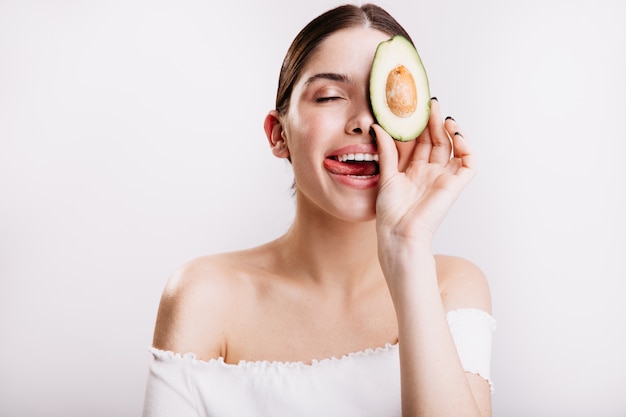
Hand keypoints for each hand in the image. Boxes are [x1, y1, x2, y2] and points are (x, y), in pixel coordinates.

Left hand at [374, 99, 474, 244]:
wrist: (399, 232)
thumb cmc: (390, 212)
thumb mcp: (386, 174)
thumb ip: (386, 150)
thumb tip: (378, 126)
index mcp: (413, 171)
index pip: (420, 142)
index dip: (419, 125)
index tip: (414, 108)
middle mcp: (430, 172)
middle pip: (436, 140)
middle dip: (433, 121)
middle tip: (429, 104)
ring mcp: (443, 178)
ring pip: (452, 147)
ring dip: (449, 129)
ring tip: (441, 115)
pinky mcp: (455, 185)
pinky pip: (468, 163)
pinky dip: (466, 146)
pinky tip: (455, 133)